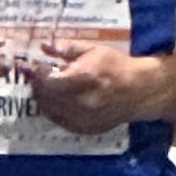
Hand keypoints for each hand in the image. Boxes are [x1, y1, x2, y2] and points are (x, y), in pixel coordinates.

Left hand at [27, 43, 165, 133]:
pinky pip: (59, 121)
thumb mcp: (94, 50)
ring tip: (47, 87)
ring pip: (49, 111)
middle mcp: (82, 101)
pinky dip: (54, 110)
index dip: (36, 74)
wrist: (140, 91)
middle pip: (45, 97)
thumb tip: (45, 46)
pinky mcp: (85, 129)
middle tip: (38, 76)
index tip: (35, 67)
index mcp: (84, 78)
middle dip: (37, 86)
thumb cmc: (117, 67)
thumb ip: (68, 49)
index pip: (47, 81)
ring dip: (43, 98)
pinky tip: (58, 100)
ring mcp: (83, 119)